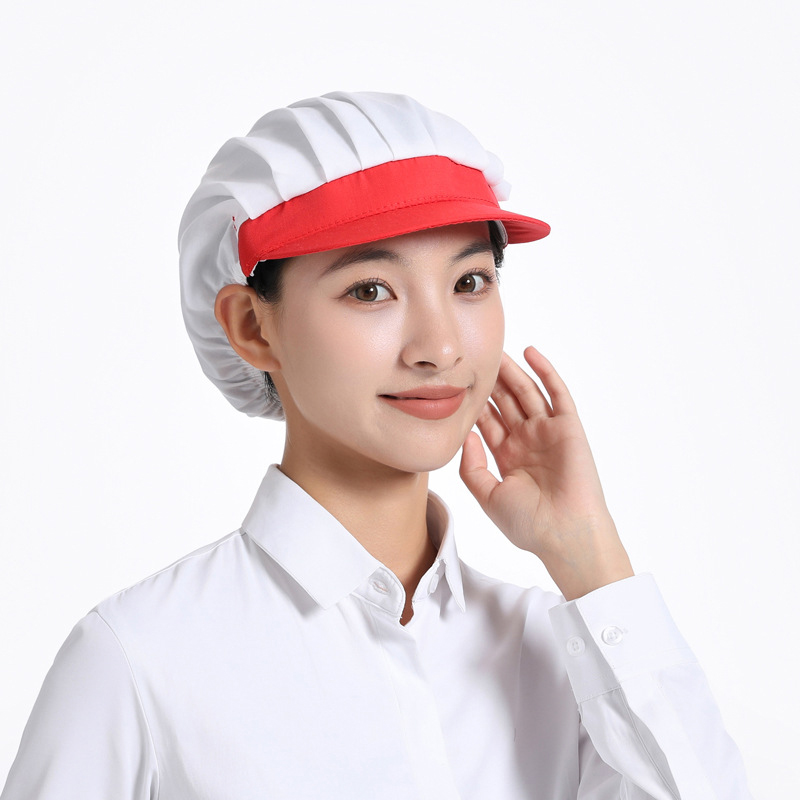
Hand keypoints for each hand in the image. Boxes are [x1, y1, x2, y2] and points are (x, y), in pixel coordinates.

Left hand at [459, 346, 632, 599]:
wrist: (564, 535)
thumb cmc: (528, 524)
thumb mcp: (487, 495)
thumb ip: (470, 466)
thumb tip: (464, 435)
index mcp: (508, 457)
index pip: (488, 421)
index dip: (473, 403)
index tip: (455, 383)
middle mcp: (527, 441)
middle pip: (505, 402)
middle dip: (491, 382)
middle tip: (473, 358)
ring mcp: (548, 432)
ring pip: (527, 393)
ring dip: (513, 372)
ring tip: (496, 350)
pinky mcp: (568, 427)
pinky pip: (557, 393)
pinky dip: (545, 372)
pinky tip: (530, 353)